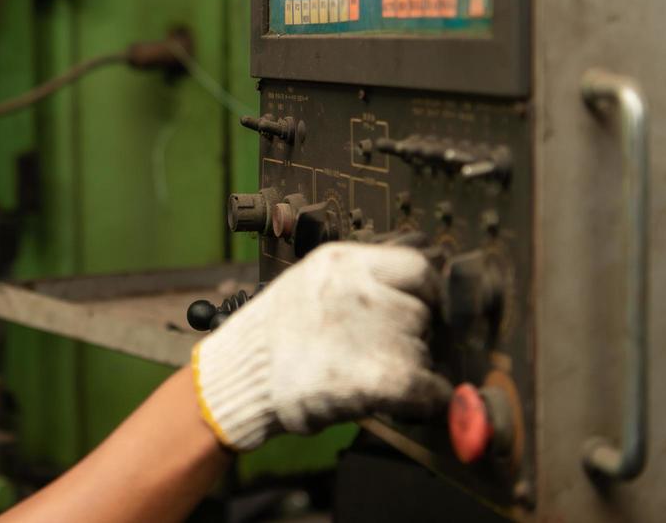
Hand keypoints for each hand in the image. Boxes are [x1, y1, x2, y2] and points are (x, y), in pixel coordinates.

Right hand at [191, 242, 450, 450]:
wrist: (237, 379)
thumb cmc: (274, 336)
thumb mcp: (310, 283)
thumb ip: (358, 281)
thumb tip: (416, 291)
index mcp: (342, 262)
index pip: (418, 266)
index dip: (425, 292)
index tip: (420, 309)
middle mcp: (359, 289)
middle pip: (422, 311)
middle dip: (412, 335)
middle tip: (384, 352)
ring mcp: (370, 330)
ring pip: (424, 350)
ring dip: (412, 367)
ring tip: (374, 375)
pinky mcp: (379, 377)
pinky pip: (428, 387)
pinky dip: (424, 400)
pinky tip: (405, 403)